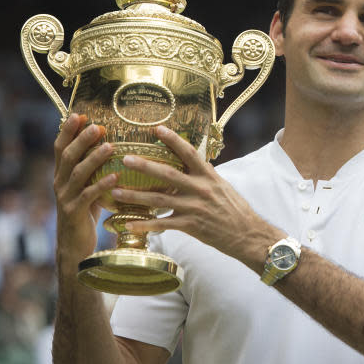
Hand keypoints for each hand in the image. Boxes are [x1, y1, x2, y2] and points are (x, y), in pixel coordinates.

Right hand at [53, 114, 117, 268]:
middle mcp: (60, 183)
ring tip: (110, 146)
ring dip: (94, 158)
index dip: (67, 131)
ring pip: (77, 173)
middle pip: (67, 156)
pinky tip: (115, 177)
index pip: (60, 148)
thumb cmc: (84, 214)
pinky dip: (101, 185)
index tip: (79, 114)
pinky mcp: (74, 213)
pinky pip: (88, 196)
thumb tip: (112, 146)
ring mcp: (65, 198)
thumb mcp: (86, 188)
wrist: (73, 247)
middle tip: (97, 126)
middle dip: (81, 139)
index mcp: (61, 175)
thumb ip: (92, 171)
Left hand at [110, 126, 281, 267]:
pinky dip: (145, 225)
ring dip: (135, 196)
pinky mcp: (191, 226)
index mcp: (209, 176)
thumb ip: (204, 176)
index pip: (189, 153)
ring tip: (115, 191)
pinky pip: (163, 224)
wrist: (248, 234)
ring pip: (159, 200)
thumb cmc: (235, 209)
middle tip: (125, 158)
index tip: (157, 128)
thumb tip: (190, 164)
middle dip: (145, 165)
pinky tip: (129, 224)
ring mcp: (194, 208)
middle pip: (168, 174)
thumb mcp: (222, 186)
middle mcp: (200, 189)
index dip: (173, 140)